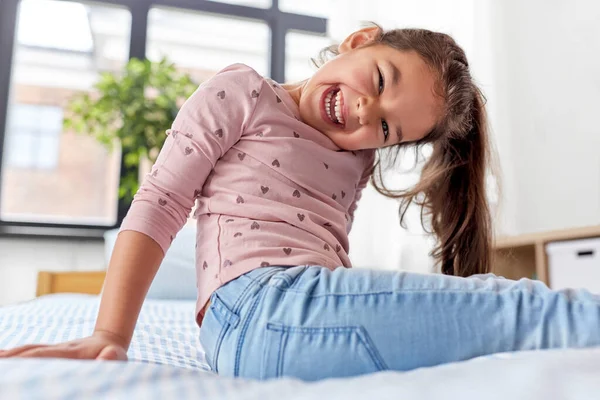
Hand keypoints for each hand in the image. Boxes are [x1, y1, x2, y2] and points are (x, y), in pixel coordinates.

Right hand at [0, 331, 127, 360]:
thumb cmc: (114, 355)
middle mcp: (58, 349)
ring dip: (9, 356)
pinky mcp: (51, 354)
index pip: (44, 355)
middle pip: (30, 352)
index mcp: (71, 352)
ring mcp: (53, 350)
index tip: (8, 360)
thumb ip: (112, 357)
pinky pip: (29, 353)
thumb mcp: (118, 356)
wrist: (110, 341)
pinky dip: (13, 355)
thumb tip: (106, 356)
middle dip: (11, 358)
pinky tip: (2, 356)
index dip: (26, 359)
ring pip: (27, 351)